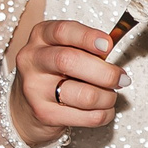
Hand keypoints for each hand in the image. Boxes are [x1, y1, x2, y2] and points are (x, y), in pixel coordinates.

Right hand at [10, 20, 126, 145]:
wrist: (25, 107)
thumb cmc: (54, 73)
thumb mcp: (62, 50)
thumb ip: (85, 47)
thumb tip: (112, 49)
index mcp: (40, 37)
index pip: (63, 31)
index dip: (87, 37)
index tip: (108, 45)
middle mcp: (33, 60)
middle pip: (69, 61)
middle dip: (105, 72)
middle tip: (122, 79)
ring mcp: (35, 89)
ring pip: (84, 95)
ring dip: (107, 97)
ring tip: (111, 96)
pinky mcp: (44, 114)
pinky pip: (87, 116)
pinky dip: (104, 114)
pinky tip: (104, 110)